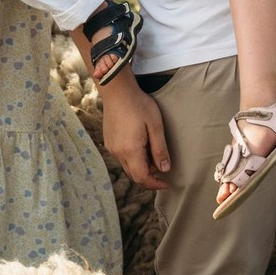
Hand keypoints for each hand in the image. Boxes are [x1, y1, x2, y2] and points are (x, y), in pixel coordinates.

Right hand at [99, 75, 170, 189]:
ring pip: (128, 166)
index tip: (166, 183)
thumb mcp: (155, 125)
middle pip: (134, 175)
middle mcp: (118, 152)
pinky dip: (133, 157)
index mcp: (130, 150)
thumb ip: (160, 149)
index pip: (142, 178)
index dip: (155, 184)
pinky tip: (140, 143)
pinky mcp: (109, 141)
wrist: (117, 90)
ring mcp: (111, 147)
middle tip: (162, 164)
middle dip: (150, 175)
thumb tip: (165, 169)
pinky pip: (122, 157)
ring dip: (141, 165)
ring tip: (152, 149)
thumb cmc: (138, 105)